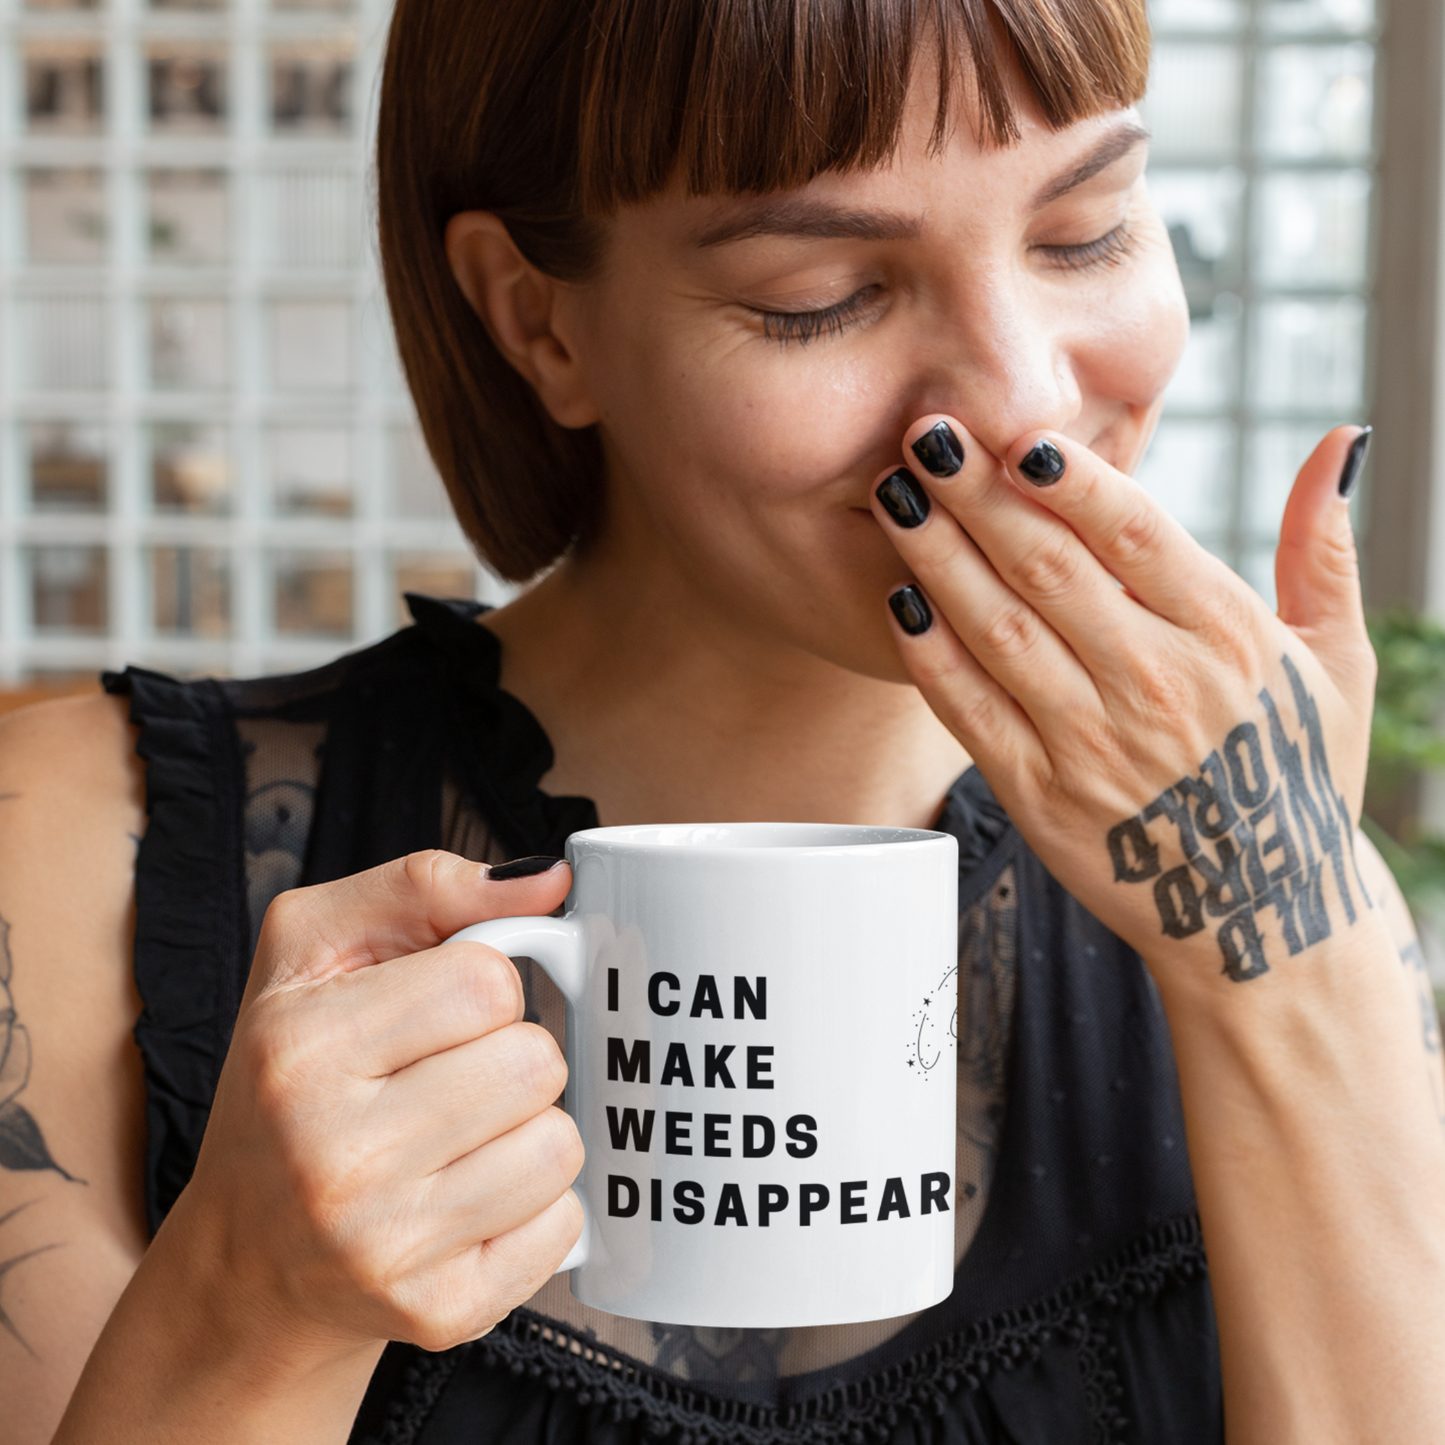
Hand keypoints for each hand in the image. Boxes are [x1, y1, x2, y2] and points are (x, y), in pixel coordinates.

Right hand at [165, 851, 582, 1356]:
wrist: (249, 1255)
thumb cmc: (290, 1079)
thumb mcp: (315, 950)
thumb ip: (426, 887)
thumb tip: (550, 881)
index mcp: (300, 1049)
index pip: (488, 981)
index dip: (483, 986)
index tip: (441, 1012)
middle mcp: (334, 1155)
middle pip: (534, 1063)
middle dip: (509, 1058)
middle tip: (448, 1080)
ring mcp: (385, 1245)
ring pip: (559, 1145)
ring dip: (527, 1131)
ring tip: (460, 1140)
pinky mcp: (437, 1312)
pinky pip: (564, 1224)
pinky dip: (535, 1205)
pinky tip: (471, 1199)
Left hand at [872, 417, 1377, 986]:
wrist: (1263, 918)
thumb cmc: (1297, 774)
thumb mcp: (1336, 662)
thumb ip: (1324, 549)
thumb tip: (1343, 439)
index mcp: (1228, 636)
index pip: (1136, 533)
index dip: (1071, 478)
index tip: (1018, 431)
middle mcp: (1156, 683)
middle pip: (1048, 568)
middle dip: (976, 492)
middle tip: (924, 431)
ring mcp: (1091, 743)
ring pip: (998, 628)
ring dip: (937, 556)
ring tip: (892, 494)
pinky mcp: (1040, 795)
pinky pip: (972, 711)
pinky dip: (930, 655)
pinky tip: (898, 601)